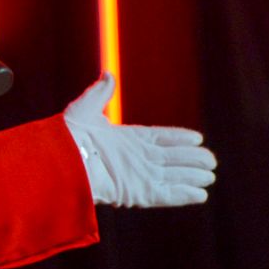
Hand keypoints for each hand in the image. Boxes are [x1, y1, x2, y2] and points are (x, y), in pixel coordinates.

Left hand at [62, 73, 216, 206]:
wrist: (57, 161)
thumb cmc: (67, 136)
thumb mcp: (84, 109)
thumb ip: (99, 93)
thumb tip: (108, 73)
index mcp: (126, 140)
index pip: (160, 139)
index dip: (179, 138)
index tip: (198, 138)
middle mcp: (134, 159)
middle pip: (171, 159)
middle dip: (192, 160)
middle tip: (211, 161)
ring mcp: (136, 177)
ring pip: (172, 177)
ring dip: (191, 177)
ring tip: (210, 176)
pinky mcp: (135, 193)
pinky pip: (164, 195)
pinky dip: (182, 195)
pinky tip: (200, 195)